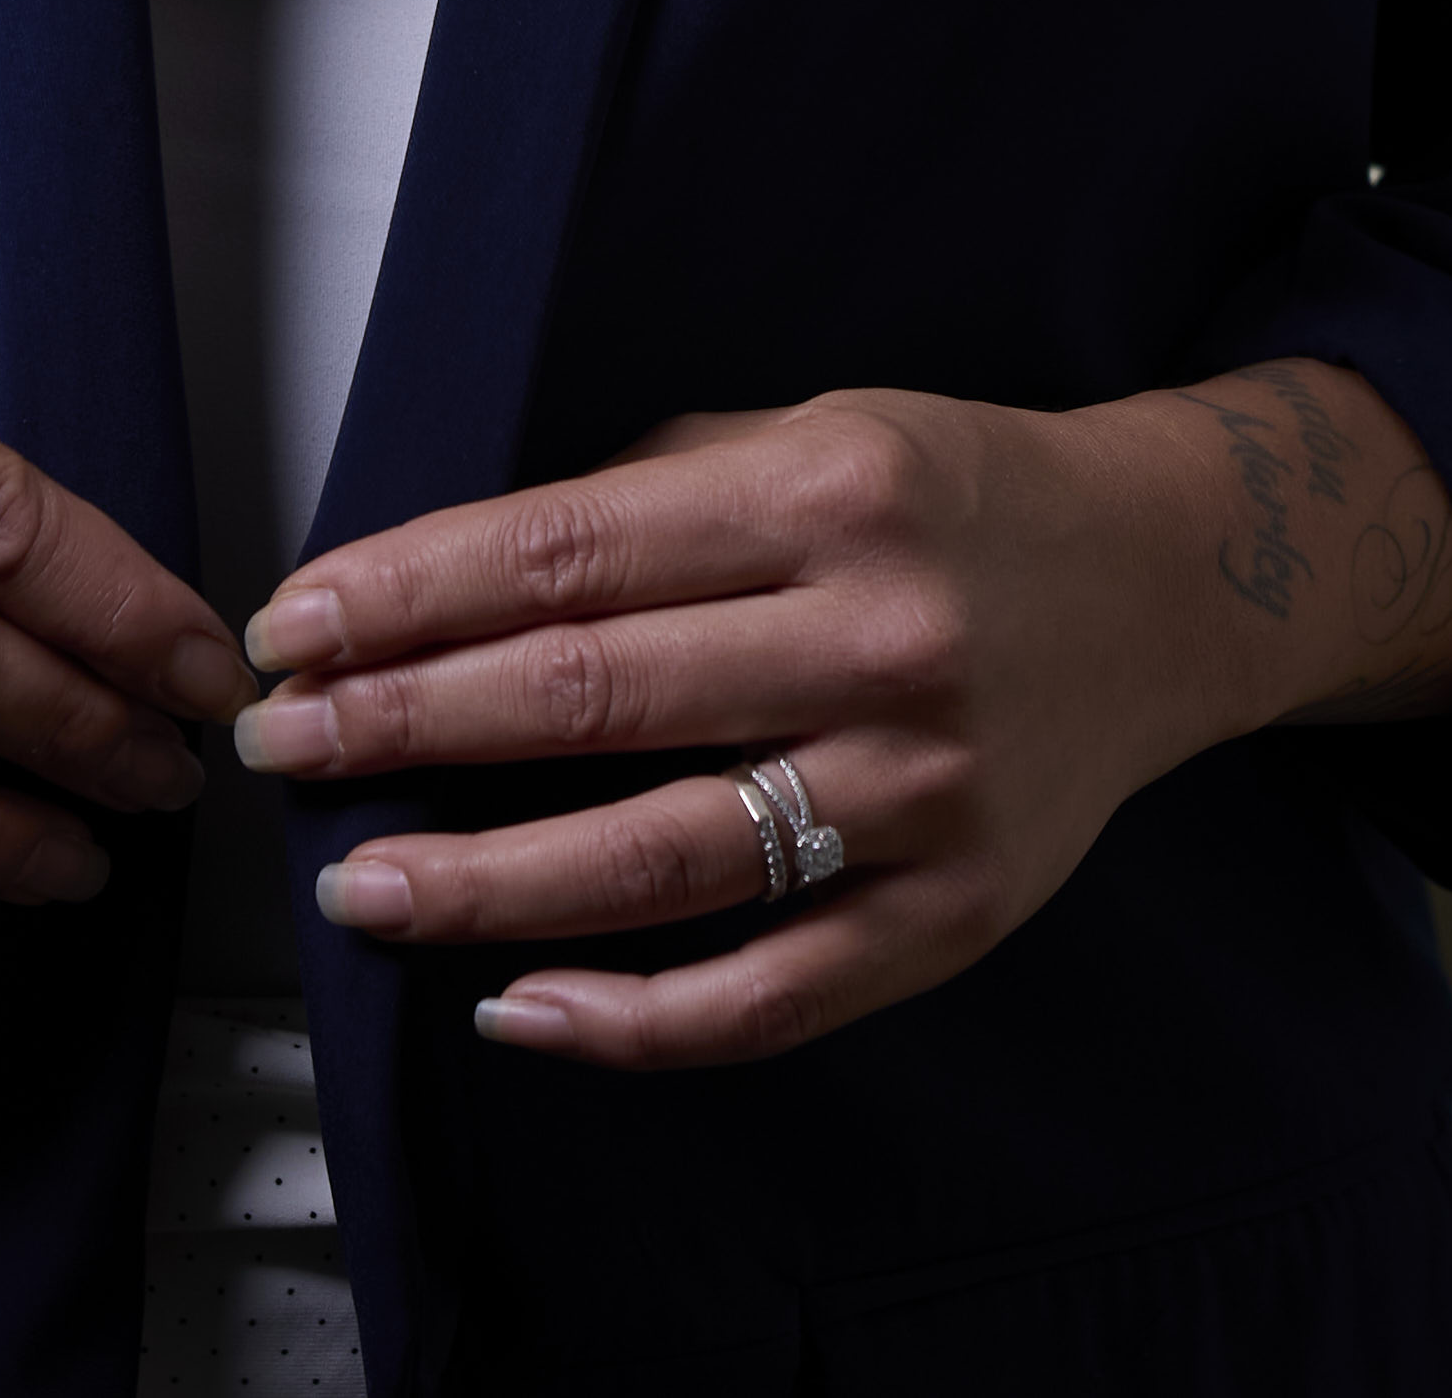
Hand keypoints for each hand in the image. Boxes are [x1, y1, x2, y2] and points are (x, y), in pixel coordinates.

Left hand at [234, 356, 1451, 1065]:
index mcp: (828, 495)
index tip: (291, 631)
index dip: (408, 597)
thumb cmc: (959, 501)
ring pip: (663, 859)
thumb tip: (449, 578)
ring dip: (486, 883)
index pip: (566, 552)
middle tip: (280, 751)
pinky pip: (772, 992)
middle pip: (589, 696)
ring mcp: (922, 790)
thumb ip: (651, 495)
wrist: (1171, 584)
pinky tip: (519, 1006)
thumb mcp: (814, 433)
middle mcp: (877, 640)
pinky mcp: (958, 910)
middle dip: (406, 724)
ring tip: (360, 885)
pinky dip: (634, 1018)